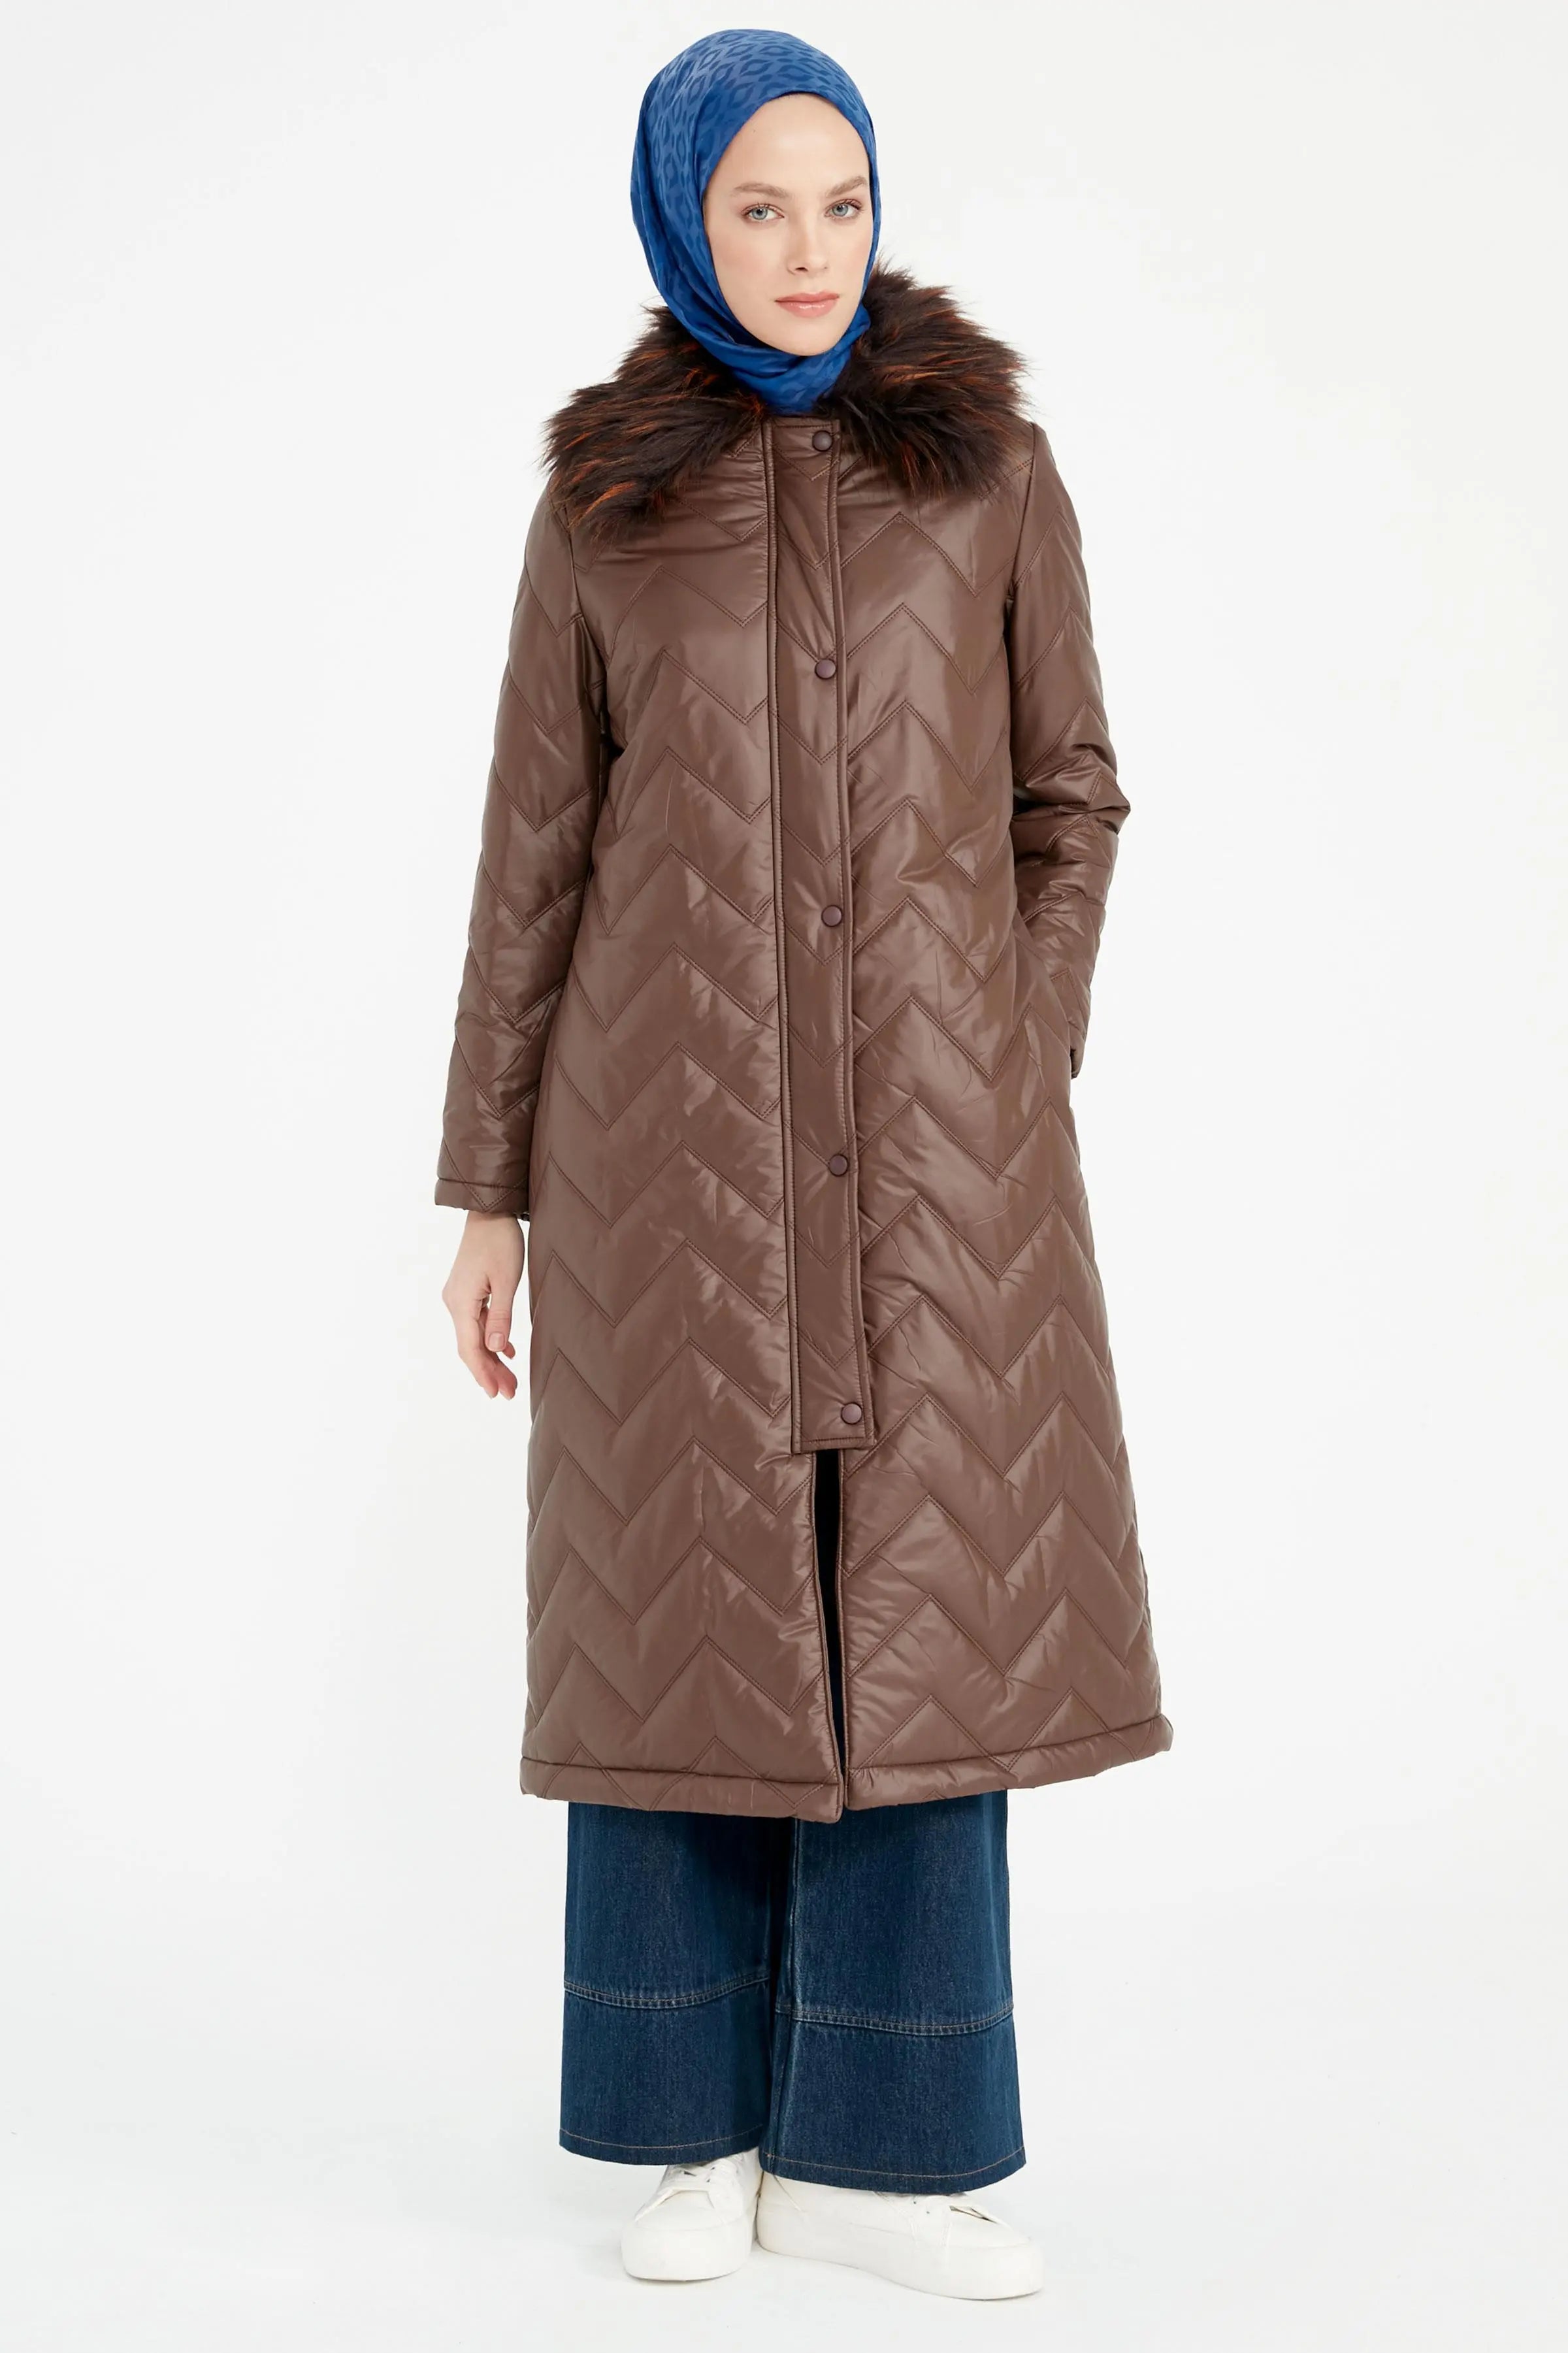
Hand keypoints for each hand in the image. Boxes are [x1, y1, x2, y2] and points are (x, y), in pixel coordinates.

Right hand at [442, 1211, 523, 1397]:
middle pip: (470, 1347)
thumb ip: (501, 1316)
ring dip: (491, 1358)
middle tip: (509, 1393)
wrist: (489, 1213)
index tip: (495, 1394)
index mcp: (461, 1303)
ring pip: (474, 1336)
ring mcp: (458, 1297)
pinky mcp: (467, 1291)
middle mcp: (454, 1303)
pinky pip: (477, 1322)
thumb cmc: (501, 1242)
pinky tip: (505, 1351)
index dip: (483, 1373)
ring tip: (509, 1379)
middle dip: (489, 1371)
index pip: (470, 1348)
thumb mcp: (507, 1280)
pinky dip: (490, 1338)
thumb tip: (494, 1349)